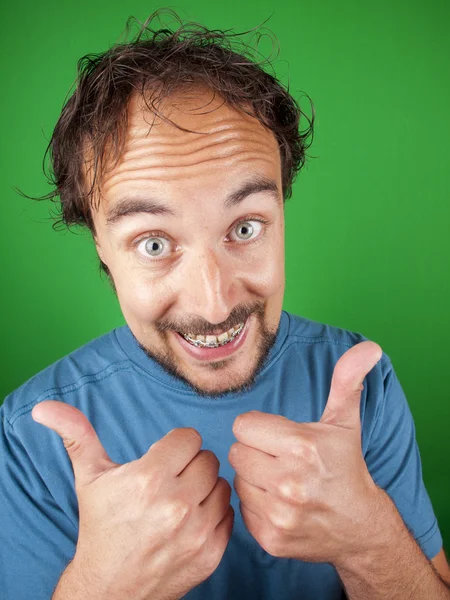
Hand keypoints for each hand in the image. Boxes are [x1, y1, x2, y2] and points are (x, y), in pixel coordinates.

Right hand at [32, 401, 233, 599]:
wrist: (108, 589)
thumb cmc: (100, 526)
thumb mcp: (89, 477)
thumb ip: (76, 434)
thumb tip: (45, 407)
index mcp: (148, 478)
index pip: (189, 438)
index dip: (175, 447)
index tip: (162, 461)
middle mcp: (175, 504)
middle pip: (207, 459)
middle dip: (189, 466)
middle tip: (169, 482)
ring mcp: (196, 531)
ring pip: (221, 485)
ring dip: (203, 490)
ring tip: (179, 502)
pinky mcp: (211, 553)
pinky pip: (228, 513)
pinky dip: (213, 514)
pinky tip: (190, 522)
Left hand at [228, 340, 384, 565]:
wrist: (359, 527)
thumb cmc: (345, 468)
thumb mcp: (345, 422)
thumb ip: (347, 381)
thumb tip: (369, 347)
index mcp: (302, 446)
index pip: (243, 426)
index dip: (259, 428)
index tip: (278, 437)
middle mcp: (288, 482)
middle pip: (236, 452)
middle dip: (255, 452)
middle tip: (280, 459)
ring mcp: (278, 514)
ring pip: (237, 480)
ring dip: (254, 478)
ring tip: (280, 481)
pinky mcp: (270, 539)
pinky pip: (241, 508)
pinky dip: (255, 504)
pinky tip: (278, 503)